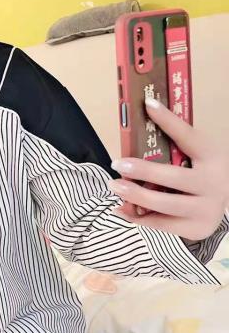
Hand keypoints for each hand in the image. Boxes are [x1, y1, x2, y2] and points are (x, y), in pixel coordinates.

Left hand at [107, 97, 228, 241]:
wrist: (223, 201)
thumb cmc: (200, 171)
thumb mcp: (196, 152)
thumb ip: (174, 140)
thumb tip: (142, 113)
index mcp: (213, 157)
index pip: (188, 136)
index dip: (168, 120)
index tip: (148, 104)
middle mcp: (214, 184)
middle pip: (174, 178)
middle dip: (143, 171)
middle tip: (117, 164)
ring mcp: (207, 209)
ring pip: (165, 205)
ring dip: (135, 196)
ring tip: (114, 186)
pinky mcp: (196, 229)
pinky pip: (161, 225)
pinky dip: (137, 217)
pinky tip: (121, 208)